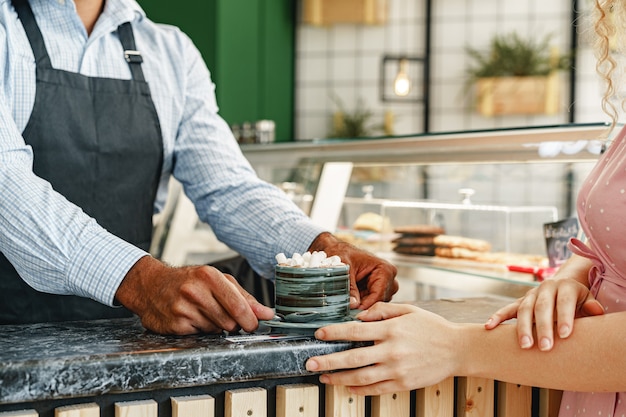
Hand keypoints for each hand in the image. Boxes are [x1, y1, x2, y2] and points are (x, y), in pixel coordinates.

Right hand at [115, 256, 274, 334]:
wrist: (150, 285)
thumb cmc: (188, 281)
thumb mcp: (217, 280)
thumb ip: (244, 297)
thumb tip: (266, 314)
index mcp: (209, 276)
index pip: (238, 306)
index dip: (250, 320)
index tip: (254, 324)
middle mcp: (195, 291)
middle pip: (230, 321)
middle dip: (232, 322)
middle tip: (222, 313)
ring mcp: (183, 309)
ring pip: (216, 329)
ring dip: (215, 325)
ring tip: (203, 312)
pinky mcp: (175, 325)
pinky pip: (200, 335)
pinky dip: (200, 329)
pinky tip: (191, 318)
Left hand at [305, 302, 457, 394]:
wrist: (457, 349)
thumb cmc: (432, 327)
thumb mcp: (408, 310)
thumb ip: (382, 310)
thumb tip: (358, 316)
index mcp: (391, 329)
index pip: (355, 330)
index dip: (334, 333)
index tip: (318, 334)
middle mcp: (391, 350)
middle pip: (352, 357)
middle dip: (328, 361)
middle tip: (310, 364)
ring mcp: (397, 369)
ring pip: (361, 377)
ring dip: (339, 378)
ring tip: (324, 378)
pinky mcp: (403, 384)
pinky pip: (376, 389)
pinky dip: (359, 389)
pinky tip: (347, 386)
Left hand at [308, 232, 397, 308]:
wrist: (336, 250)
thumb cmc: (341, 254)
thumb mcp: (343, 268)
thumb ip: (349, 286)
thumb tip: (353, 304)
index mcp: (385, 269)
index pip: (380, 294)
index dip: (367, 306)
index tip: (355, 314)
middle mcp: (389, 278)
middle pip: (381, 301)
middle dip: (365, 306)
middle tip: (349, 312)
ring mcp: (384, 284)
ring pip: (377, 303)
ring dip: (363, 305)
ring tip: (347, 306)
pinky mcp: (377, 289)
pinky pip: (372, 302)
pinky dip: (361, 304)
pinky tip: (350, 302)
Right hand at [485, 278, 603, 350]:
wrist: (563, 287)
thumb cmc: (578, 300)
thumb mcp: (588, 299)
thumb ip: (591, 305)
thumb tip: (596, 311)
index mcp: (565, 286)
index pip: (564, 301)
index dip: (564, 317)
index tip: (565, 335)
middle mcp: (546, 288)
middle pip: (542, 307)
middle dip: (543, 328)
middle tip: (546, 347)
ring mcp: (531, 295)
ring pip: (524, 309)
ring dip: (523, 328)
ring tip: (525, 346)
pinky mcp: (520, 302)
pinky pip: (507, 309)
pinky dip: (498, 317)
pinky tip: (490, 326)